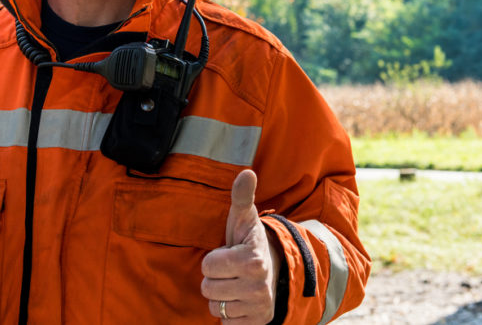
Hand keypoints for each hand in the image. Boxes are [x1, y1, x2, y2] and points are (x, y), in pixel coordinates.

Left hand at [201, 170, 279, 322]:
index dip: (213, 259)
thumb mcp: (243, 219)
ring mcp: (259, 306)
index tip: (227, 254)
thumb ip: (241, 197)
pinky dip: (229, 313)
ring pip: (215, 307)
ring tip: (234, 284)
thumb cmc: (248, 242)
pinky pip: (225, 323)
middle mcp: (258, 285)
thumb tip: (246, 172)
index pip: (207, 266)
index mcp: (253, 259)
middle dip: (214, 279)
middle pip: (208, 289)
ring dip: (220, 297)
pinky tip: (239, 300)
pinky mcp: (258, 323)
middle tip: (230, 271)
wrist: (274, 270)